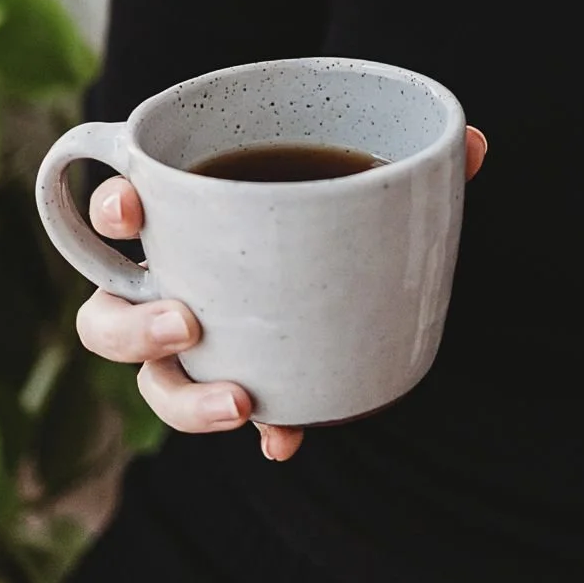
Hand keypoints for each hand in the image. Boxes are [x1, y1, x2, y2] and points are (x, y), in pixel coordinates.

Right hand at [75, 126, 488, 459]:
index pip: (114, 210)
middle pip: (107, 318)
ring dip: (183, 400)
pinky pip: (229, 414)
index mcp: (179, 217)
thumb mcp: (361, 171)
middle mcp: (167, 284)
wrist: (351, 257)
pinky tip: (288, 440)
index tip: (131, 206)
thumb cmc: (329, 196)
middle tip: (187, 321)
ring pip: (152, 382)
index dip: (107, 209)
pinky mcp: (236, 379)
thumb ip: (408, 159)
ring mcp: (194, 342)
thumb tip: (476, 143)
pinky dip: (263, 429)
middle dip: (132, 328)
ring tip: (239, 400)